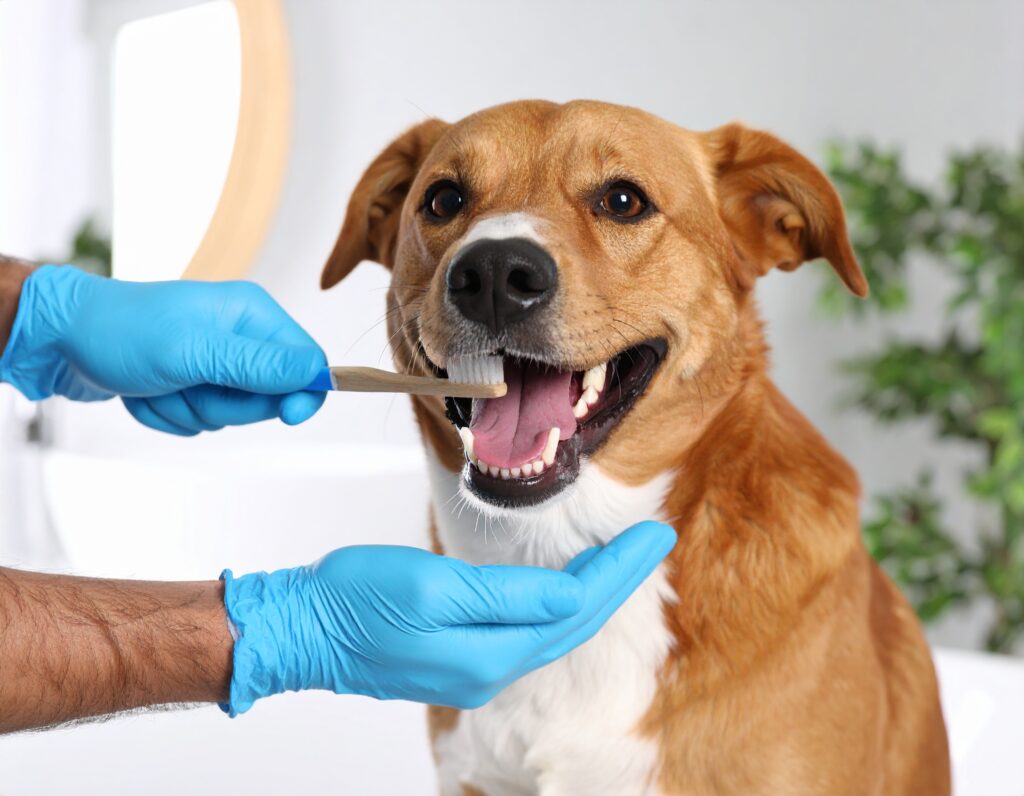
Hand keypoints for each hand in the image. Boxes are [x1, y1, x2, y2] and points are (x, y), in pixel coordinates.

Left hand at [0, 265, 325, 433]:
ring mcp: (216, 362)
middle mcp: (240, 335)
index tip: (287, 416)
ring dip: (191, 411)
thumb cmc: (121, 333)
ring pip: (233, 415)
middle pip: (270, 396)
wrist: (62, 340)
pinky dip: (172, 416)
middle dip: (224, 403)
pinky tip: (148, 393)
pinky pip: (202, 421)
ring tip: (159, 385)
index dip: (302, 393)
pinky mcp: (194, 383)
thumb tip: (316, 373)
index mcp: (251, 314)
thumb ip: (257, 365)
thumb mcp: (193, 351)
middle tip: (187, 383)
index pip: (307, 361)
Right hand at [221, 520, 676, 713]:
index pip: (575, 607)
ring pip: (552, 631)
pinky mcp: (457, 660)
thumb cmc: (355, 598)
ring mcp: (473, 671)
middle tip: (655, 542)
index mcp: (489, 654)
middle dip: (618, 582)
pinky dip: (556, 605)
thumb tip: (571, 595)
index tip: (655, 537)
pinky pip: (525, 633)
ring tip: (622, 561)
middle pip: (573, 624)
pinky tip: (564, 587)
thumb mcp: (433, 586)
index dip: (619, 570)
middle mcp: (489, 672)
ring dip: (592, 594)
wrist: (301, 628)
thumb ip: (505, 597)